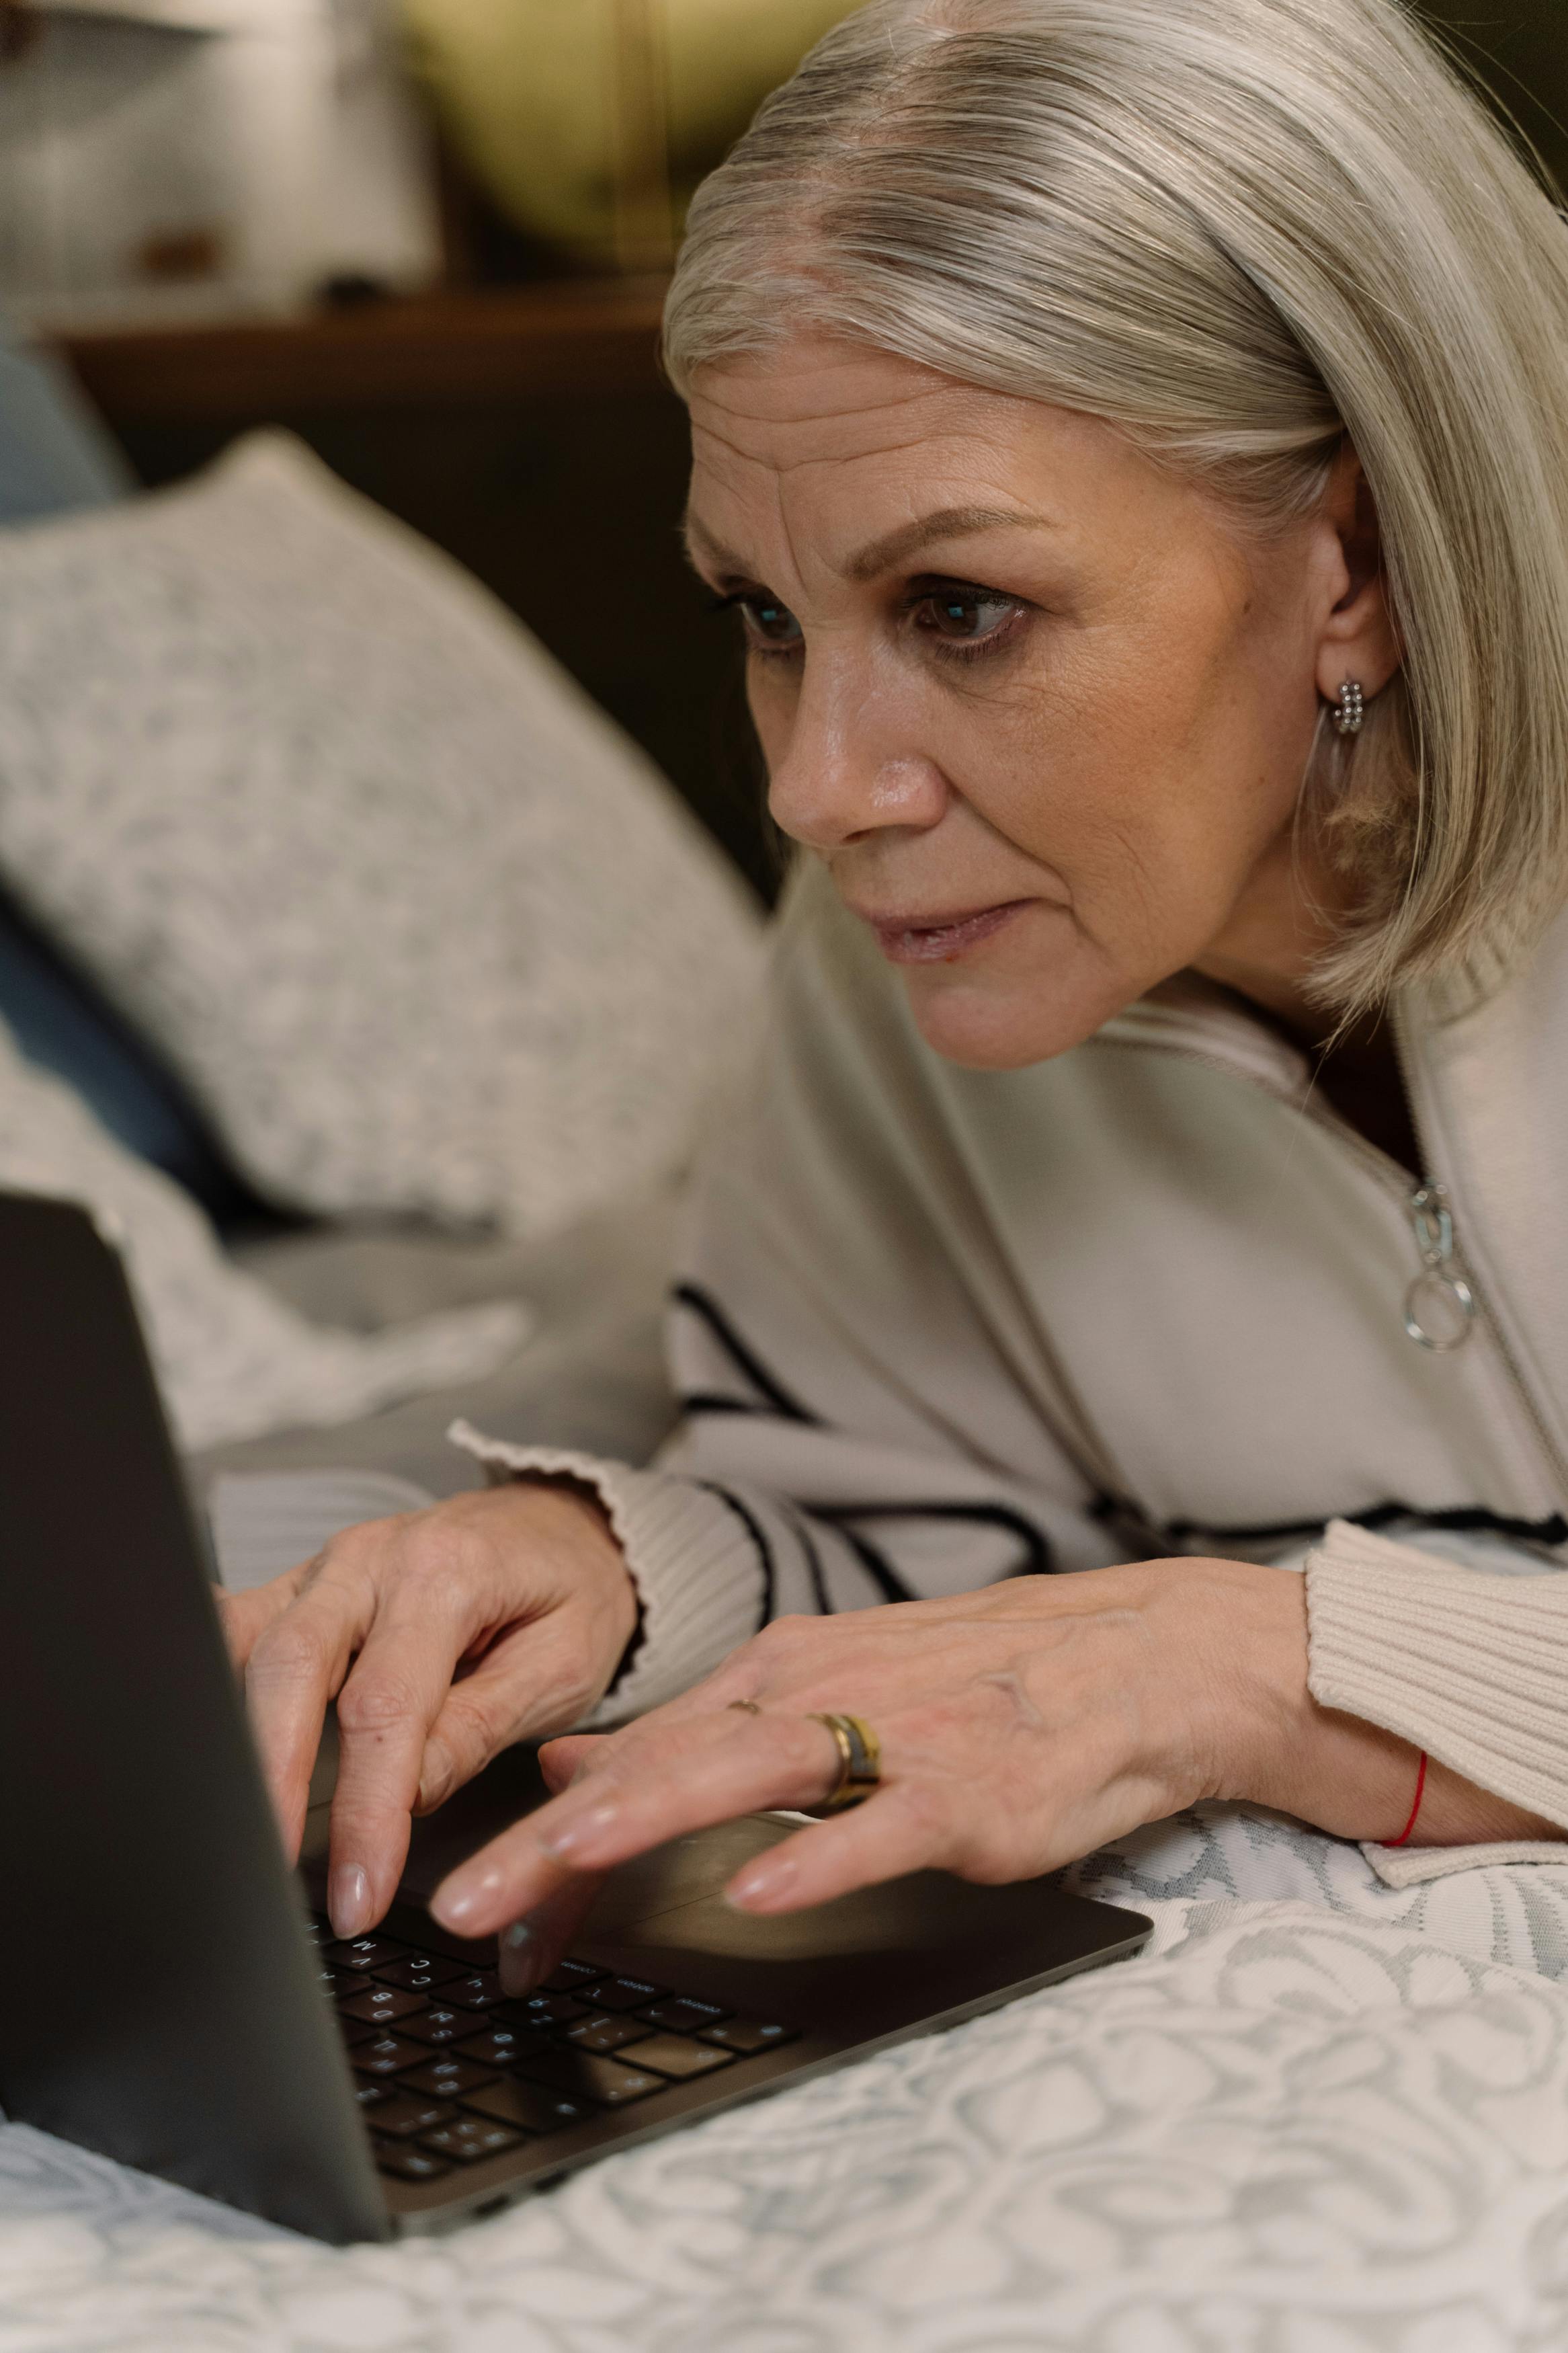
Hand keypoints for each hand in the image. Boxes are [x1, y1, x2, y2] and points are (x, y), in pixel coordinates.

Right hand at [221, 1480, 637, 1937]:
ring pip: (249, 1647)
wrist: (567, 1524)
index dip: (368, 1812)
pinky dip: (209, 1679)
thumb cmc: (571, 1594)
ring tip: (231, 1830)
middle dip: (274, 1782)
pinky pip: (239, 1626)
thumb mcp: (564, 1663)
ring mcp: (327, 1567)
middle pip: (292, 1669)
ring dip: (233, 1741)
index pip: (387, 1707)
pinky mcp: (303, 1585)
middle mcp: (373, 1558)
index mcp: (447, 1573)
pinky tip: (190, 1738)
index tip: (359, 1894)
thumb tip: (407, 1797)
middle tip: (272, 1875)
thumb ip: (482, 1725)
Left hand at [429, 1556, 1333, 1978]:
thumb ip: (702, 1728)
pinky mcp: (968, 1788)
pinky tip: (760, 1890)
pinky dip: (819, 1856)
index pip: (634, 1754)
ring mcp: (892, 1736)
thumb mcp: (825, 1686)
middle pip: (659, 1765)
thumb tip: (576, 1758)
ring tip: (553, 1875)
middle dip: (548, 1840)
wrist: (1137, 1657)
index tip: (472, 1902)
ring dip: (639, 1824)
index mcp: (776, 1671)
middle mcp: (816, 1690)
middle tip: (458, 1906)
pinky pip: (881, 1826)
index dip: (544, 1830)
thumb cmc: (979, 1685)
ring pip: (741, 1775)